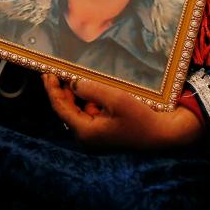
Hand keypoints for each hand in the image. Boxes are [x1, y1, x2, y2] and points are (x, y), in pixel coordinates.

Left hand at [42, 74, 201, 149]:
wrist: (163, 133)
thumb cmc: (140, 117)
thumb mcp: (115, 98)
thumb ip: (91, 89)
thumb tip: (72, 83)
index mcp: (85, 132)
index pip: (61, 107)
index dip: (52, 89)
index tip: (46, 73)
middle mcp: (86, 138)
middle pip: (67, 109)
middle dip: (62, 90)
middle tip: (56, 71)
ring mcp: (95, 136)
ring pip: (78, 110)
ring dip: (75, 94)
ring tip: (72, 75)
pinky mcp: (103, 133)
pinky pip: (89, 113)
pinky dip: (88, 100)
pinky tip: (91, 87)